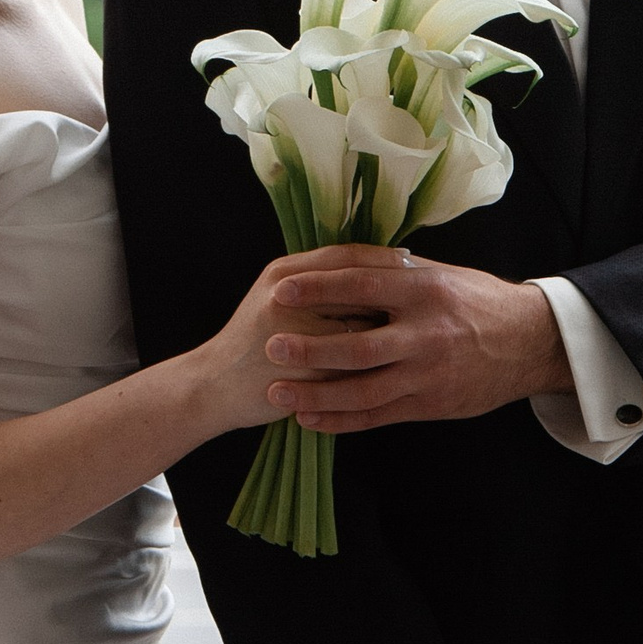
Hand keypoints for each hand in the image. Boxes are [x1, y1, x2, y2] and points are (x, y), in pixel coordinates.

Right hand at [190, 243, 399, 439]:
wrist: (213, 386)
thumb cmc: (253, 341)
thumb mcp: (277, 295)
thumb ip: (317, 281)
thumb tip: (374, 267)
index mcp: (284, 274)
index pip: (346, 257)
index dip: (384, 260)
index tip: (415, 263)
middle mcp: (286, 297)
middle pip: (359, 289)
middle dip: (397, 295)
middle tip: (429, 297)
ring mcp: (292, 335)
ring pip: (360, 328)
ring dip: (392, 331)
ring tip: (418, 332)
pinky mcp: (298, 372)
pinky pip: (350, 367)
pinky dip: (376, 365)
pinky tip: (397, 366)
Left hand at [262, 252, 570, 428]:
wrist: (531, 343)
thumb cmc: (479, 300)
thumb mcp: (442, 274)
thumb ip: (394, 271)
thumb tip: (339, 258)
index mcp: (425, 291)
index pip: (363, 285)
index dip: (320, 289)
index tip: (283, 290)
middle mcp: (426, 334)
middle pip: (359, 346)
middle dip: (311, 349)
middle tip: (271, 346)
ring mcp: (428, 375)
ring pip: (364, 391)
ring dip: (317, 395)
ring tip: (279, 394)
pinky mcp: (431, 406)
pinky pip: (379, 417)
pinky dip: (342, 422)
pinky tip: (312, 421)